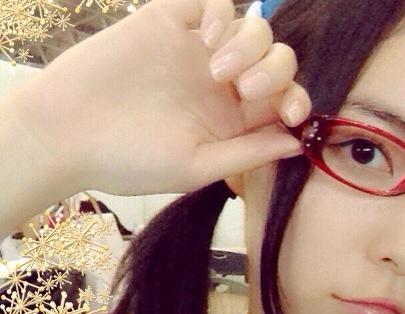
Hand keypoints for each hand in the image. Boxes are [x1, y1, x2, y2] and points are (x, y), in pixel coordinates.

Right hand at [11, 0, 311, 196]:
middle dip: (277, 70)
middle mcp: (220, 85)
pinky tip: (209, 40)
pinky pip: (213, 1)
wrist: (67, 133)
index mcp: (231, 122)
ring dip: (252, 45)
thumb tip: (299, 143)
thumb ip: (248, 153)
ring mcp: (196, 51)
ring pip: (252, 27)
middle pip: (277, 60)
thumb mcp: (196, 167)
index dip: (298, 101)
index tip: (290, 113)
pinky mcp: (169, 21)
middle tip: (247, 90)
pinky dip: (222, 13)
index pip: (283, 101)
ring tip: (221, 72)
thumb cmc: (128, 162)